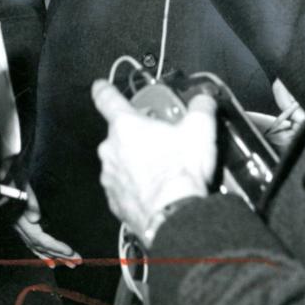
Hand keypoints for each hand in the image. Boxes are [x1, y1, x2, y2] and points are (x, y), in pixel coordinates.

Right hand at [14, 181, 80, 267]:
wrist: (3, 175)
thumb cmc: (15, 176)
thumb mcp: (22, 184)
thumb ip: (29, 200)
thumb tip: (36, 219)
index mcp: (20, 219)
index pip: (40, 239)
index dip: (56, 247)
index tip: (71, 252)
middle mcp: (19, 227)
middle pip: (41, 246)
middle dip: (59, 255)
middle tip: (77, 261)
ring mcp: (19, 227)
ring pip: (37, 248)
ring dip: (54, 257)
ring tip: (70, 264)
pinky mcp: (20, 225)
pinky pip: (32, 244)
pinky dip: (42, 254)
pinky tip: (51, 261)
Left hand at [92, 80, 217, 239]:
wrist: (174, 217)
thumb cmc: (180, 173)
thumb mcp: (200, 129)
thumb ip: (200, 107)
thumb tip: (203, 101)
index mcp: (125, 126)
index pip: (106, 98)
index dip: (104, 90)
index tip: (101, 87)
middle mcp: (110, 149)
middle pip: (120, 133)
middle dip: (138, 134)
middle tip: (161, 140)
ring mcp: (110, 177)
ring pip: (121, 161)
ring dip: (137, 162)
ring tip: (163, 169)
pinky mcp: (115, 201)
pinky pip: (124, 187)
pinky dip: (137, 187)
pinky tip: (156, 190)